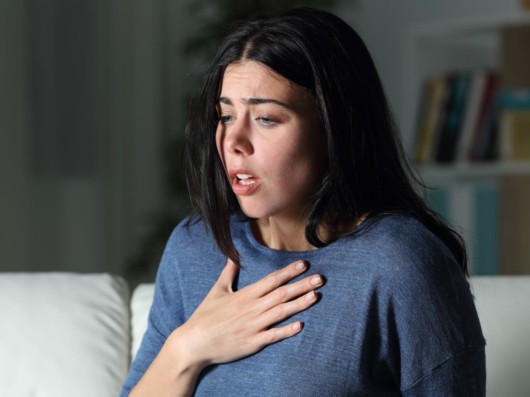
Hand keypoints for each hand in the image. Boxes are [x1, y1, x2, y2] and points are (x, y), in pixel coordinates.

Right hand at [171, 259, 322, 369]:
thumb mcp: (216, 291)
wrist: (193, 342)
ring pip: (281, 312)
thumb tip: (233, 256)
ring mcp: (253, 326)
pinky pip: (272, 336)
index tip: (303, 265)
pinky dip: (286, 331)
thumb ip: (228, 273)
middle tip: (320, 278)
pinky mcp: (252, 342)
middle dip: (302, 285)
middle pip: (281, 294)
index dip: (289, 272)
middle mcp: (251, 309)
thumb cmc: (204, 316)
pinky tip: (300, 325)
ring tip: (316, 296)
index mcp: (245, 295)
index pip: (271, 280)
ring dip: (299, 304)